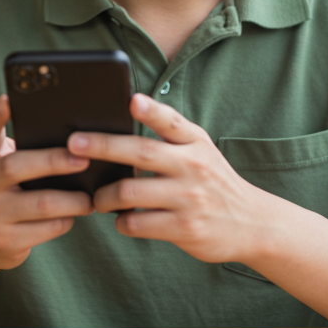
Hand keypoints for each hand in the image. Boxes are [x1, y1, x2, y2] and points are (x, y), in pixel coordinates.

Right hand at [0, 95, 95, 270]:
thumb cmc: (4, 192)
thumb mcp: (1, 167)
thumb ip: (23, 151)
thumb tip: (75, 139)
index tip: (8, 98)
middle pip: (16, 167)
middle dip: (54, 162)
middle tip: (84, 159)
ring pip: (42, 203)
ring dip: (73, 200)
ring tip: (91, 196)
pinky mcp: (5, 240)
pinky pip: (48, 228)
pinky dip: (67, 220)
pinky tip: (74, 215)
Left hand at [66, 93, 278, 264]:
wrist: (253, 223)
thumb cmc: (213, 181)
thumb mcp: (200, 149)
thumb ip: (169, 131)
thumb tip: (125, 109)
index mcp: (195, 143)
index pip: (171, 121)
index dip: (151, 110)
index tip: (132, 100)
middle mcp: (193, 167)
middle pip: (140, 153)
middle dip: (103, 147)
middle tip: (73, 144)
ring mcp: (190, 198)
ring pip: (131, 192)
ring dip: (105, 196)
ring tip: (98, 198)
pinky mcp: (185, 228)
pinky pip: (138, 224)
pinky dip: (122, 222)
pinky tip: (121, 220)